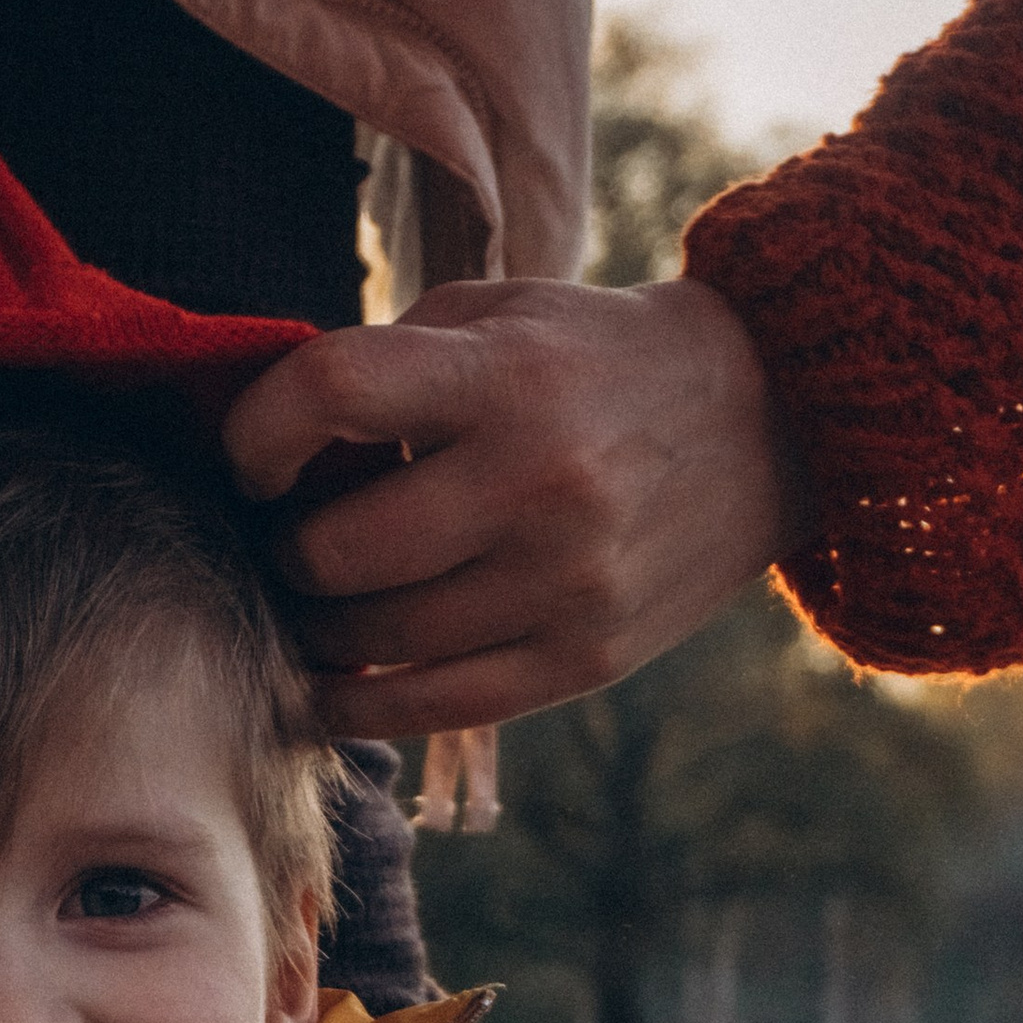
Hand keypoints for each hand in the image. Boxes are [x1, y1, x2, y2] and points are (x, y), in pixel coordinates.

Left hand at [224, 276, 804, 739]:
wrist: (773, 417)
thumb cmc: (596, 360)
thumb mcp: (501, 316)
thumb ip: (386, 365)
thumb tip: (267, 448)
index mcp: (508, 376)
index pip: (333, 394)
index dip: (257, 432)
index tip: (248, 460)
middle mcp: (537, 482)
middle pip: (336, 550)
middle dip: (281, 552)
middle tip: (281, 542)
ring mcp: (564, 583)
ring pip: (373, 639)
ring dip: (313, 629)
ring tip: (311, 602)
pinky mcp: (584, 658)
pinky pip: (432, 705)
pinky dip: (357, 704)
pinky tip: (325, 686)